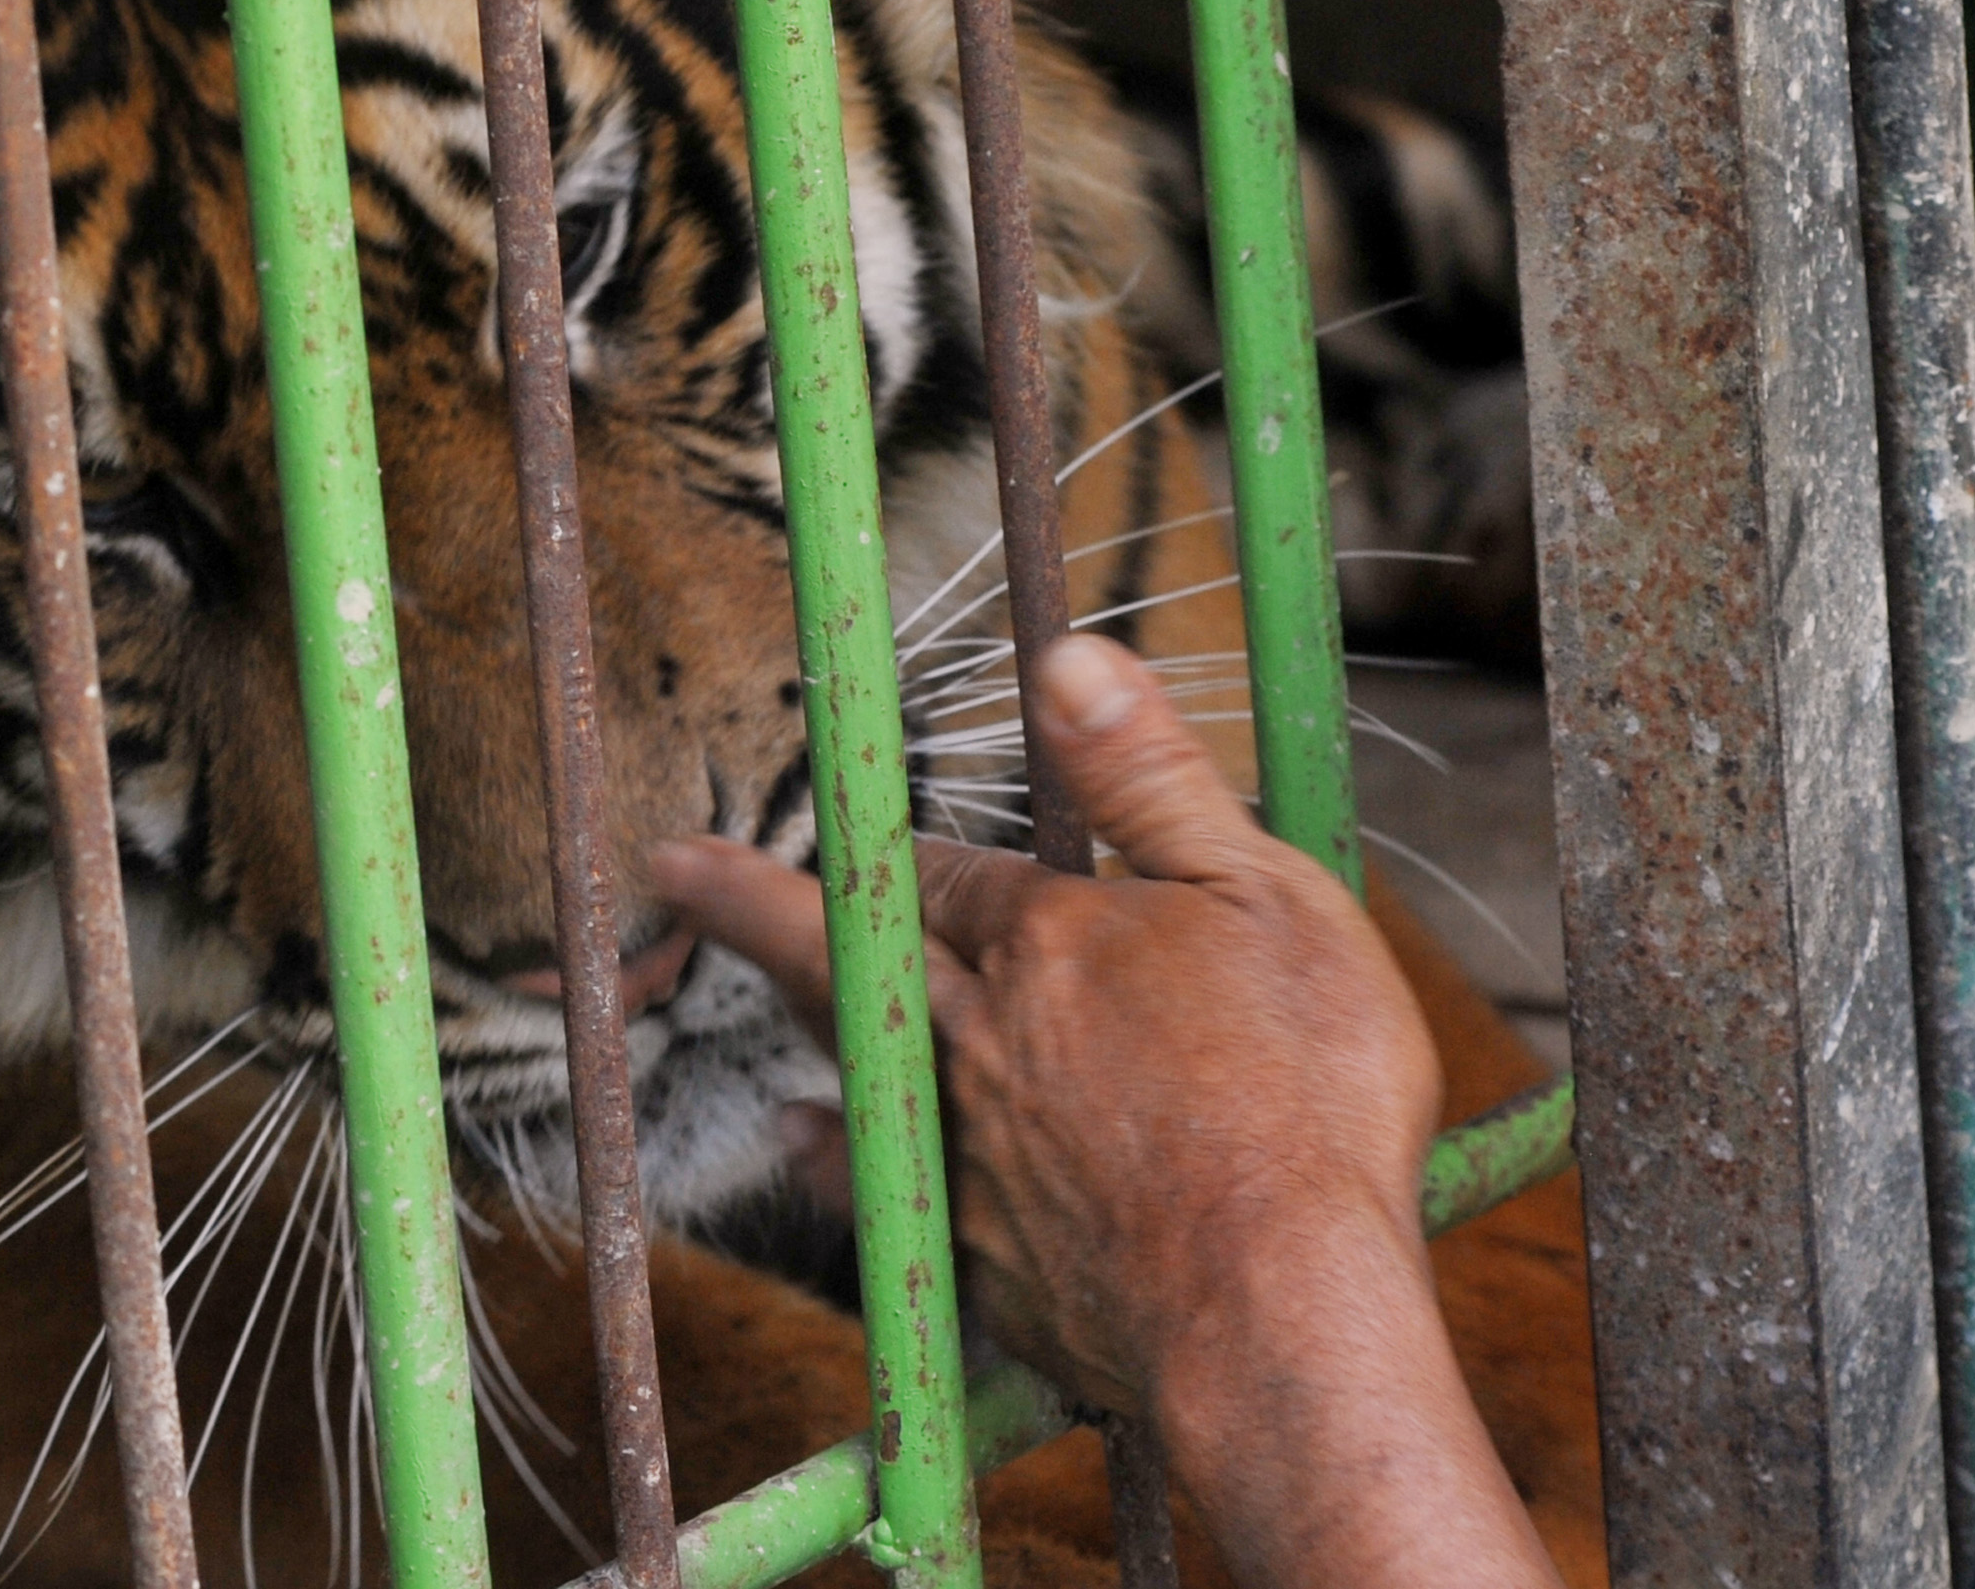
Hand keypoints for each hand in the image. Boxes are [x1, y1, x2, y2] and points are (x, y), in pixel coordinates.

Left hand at [656, 636, 1558, 1588]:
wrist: (1279, 1314)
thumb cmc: (1300, 1096)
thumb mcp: (1261, 895)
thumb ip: (1150, 781)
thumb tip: (1063, 661)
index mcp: (1047, 945)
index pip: (942, 873)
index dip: (887, 842)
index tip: (832, 810)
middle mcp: (982, 1047)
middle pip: (851, 963)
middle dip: (757, 912)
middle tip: (674, 875)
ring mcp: (975, 1165)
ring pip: (862, 1079)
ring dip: (805, 1032)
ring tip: (751, 999)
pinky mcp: (988, 1271)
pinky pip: (890, 1202)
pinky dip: (844, 1169)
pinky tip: (817, 1159)